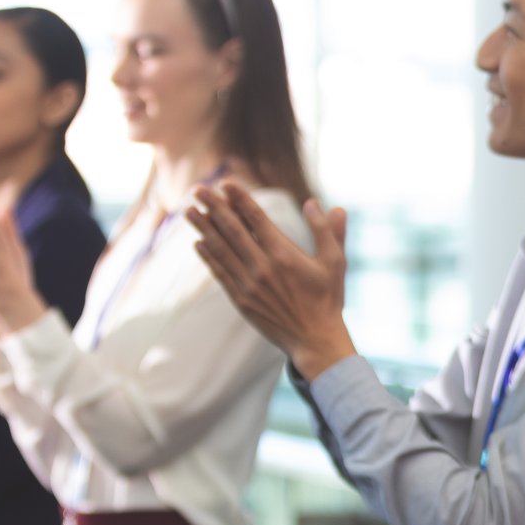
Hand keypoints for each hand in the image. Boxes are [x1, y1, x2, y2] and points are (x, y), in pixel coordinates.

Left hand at [187, 180, 353, 376]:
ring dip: (203, 229)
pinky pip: (220, 273)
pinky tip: (198, 243)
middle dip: (214, 207)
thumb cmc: (328, 299)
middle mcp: (263, 266)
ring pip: (221, 250)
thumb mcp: (335, 263)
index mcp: (285, 254)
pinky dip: (208, 257)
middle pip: (232, 230)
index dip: (239, 199)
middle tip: (198, 189)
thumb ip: (327, 231)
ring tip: (189, 211)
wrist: (315, 340)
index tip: (226, 183)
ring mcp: (249, 284)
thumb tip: (314, 203)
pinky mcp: (241, 300)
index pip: (256, 218)